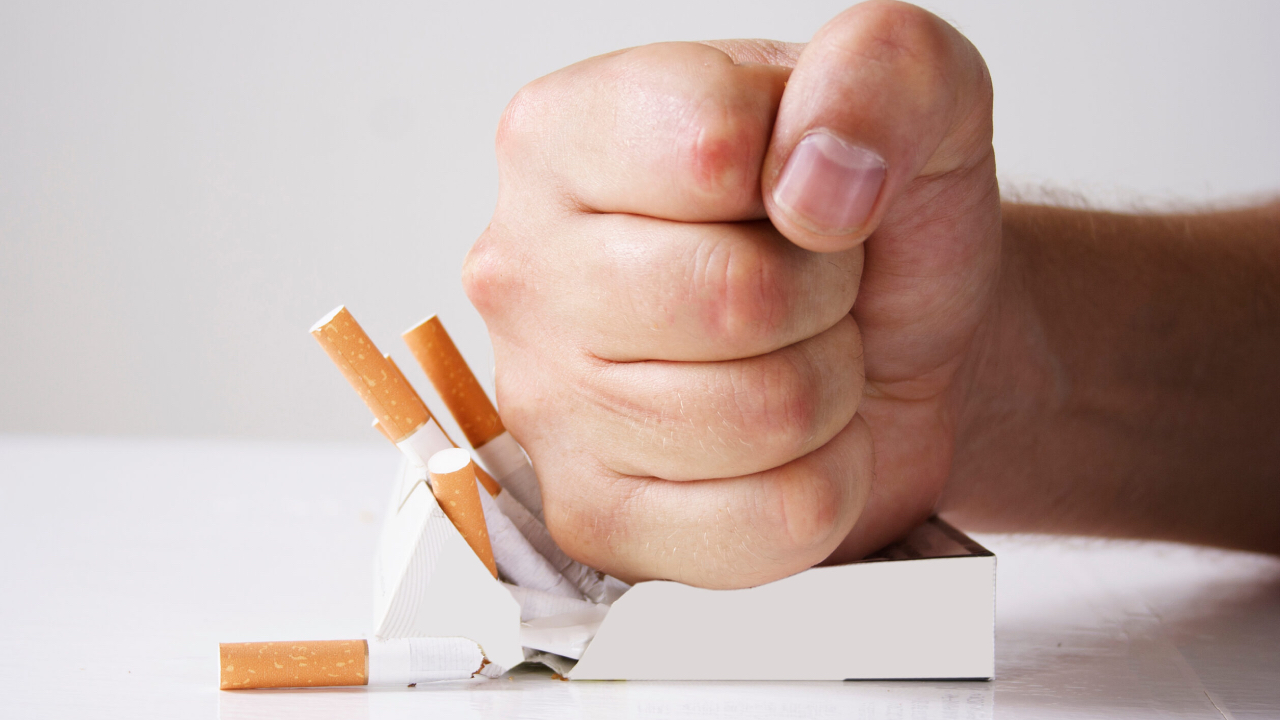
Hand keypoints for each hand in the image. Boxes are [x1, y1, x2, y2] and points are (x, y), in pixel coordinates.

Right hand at [464, 0, 999, 587]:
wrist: (894, 344)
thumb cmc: (872, 225)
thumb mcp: (914, 96)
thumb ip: (882, 69)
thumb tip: (817, 180)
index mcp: (563, 137)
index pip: (708, 146)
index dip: (811, 174)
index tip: (807, 190)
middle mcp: (524, 269)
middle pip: (733, 299)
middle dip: (825, 295)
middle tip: (814, 286)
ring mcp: (547, 405)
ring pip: (763, 417)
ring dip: (829, 387)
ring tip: (799, 354)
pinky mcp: (596, 517)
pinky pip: (771, 523)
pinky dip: (827, 482)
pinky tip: (788, 442)